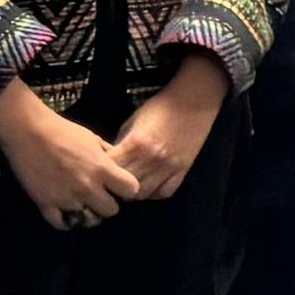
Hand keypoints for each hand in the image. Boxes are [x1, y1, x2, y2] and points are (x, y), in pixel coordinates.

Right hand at [0, 84, 123, 229]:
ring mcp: (66, 198)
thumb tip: (118, 166)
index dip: (127, 189)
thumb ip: (108, 155)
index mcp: (102, 168)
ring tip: (83, 205)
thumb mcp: (93, 138)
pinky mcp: (46, 204)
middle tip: (100, 197)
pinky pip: (62, 224)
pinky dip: (66, 221)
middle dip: (108, 204)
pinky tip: (67, 212)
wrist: (28, 132)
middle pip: (111, 210)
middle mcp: (87, 187)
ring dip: (88, 214)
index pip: (130, 190)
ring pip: (88, 221)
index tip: (120, 187)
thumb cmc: (63, 131)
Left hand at [110, 57, 227, 202]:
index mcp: (135, 144)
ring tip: (131, 184)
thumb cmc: (160, 108)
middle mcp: (151, 159)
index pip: (111, 169)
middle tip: (113, 181)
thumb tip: (110, 162)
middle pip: (125, 186)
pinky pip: (164, 192)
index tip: (100, 171)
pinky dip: (154, 193)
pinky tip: (150, 185)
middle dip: (116, 185)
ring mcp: (168, 167)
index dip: (103, 172)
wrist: (193, 101)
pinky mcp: (183, 170)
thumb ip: (121, 144)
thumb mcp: (133, 121)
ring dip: (134, 192)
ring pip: (144, 194)